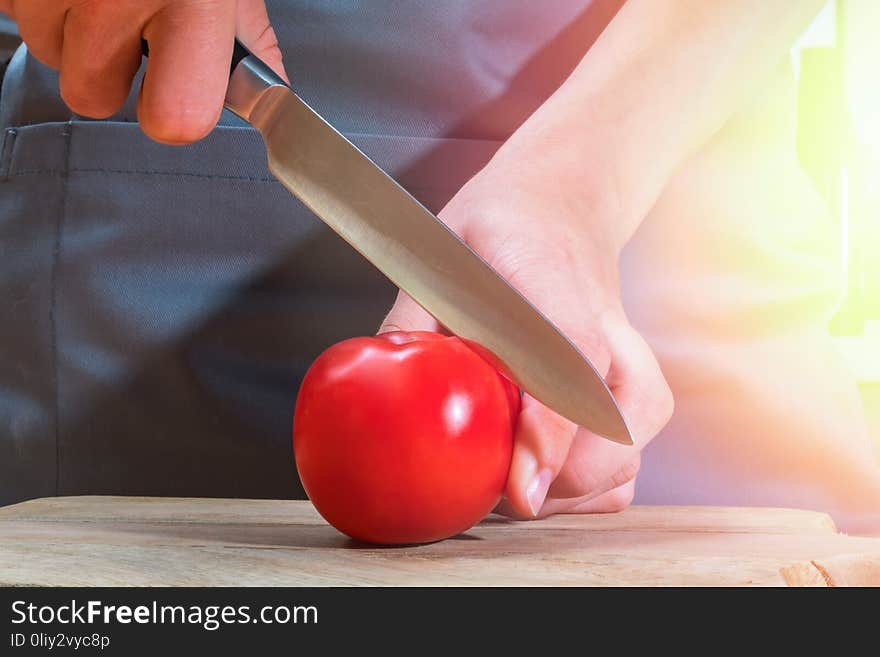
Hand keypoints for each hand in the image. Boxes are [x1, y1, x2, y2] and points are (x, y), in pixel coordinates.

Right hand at [0, 0, 286, 143]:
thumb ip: (249, 37)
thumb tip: (262, 90)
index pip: (175, 117)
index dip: (174, 116)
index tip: (177, 99)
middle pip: (90, 95)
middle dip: (107, 75)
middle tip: (130, 30)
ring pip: (46, 52)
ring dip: (72, 32)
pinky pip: (14, 10)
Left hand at [379, 143, 673, 517]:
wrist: (562, 203)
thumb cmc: (495, 231)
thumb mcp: (437, 257)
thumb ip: (412, 323)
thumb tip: (380, 396)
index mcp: (553, 287)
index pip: (573, 365)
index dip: (550, 433)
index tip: (519, 488)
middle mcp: (610, 329)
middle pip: (616, 429)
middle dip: (557, 480)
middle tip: (489, 486)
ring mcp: (632, 360)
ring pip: (629, 454)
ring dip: (572, 490)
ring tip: (511, 482)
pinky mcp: (636, 386)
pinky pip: (630, 460)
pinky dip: (593, 487)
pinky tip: (544, 477)